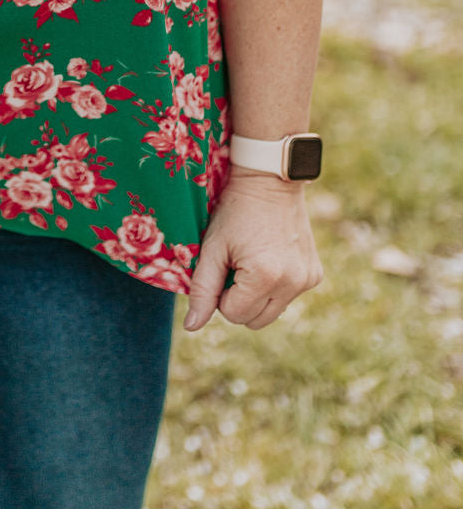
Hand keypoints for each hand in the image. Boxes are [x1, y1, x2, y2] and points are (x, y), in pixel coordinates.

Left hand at [183, 169, 323, 331]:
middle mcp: (293, 283)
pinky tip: (271, 258)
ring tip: (253, 261)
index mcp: (265, 277)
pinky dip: (276, 286)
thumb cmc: (235, 212)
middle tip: (237, 265)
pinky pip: (288, 297)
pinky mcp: (316, 275)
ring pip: (273, 312)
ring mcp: (308, 280)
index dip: (221, 294)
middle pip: (255, 321)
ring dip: (258, 296)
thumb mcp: (213, 248)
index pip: (234, 315)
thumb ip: (202, 289)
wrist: (271, 181)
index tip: (224, 265)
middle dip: (240, 300)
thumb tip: (192, 327)